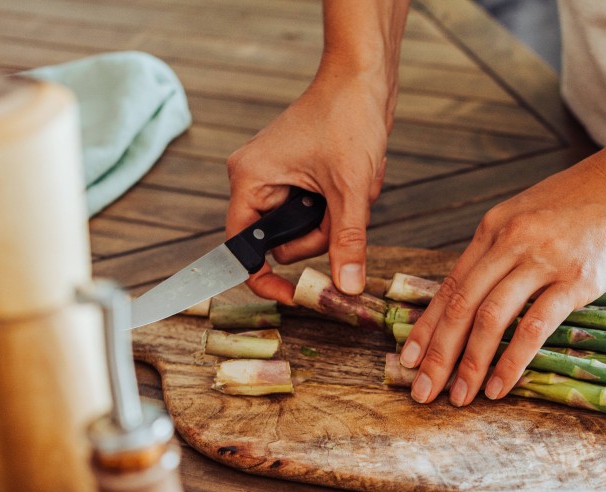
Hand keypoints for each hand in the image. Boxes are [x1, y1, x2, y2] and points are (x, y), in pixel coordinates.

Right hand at [226, 70, 389, 302]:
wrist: (364, 79)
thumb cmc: (347, 118)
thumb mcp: (350, 190)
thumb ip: (346, 242)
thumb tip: (347, 288)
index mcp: (250, 180)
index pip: (242, 249)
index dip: (264, 279)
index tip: (294, 297)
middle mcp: (256, 180)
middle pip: (283, 243)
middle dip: (319, 234)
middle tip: (343, 206)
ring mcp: (277, 179)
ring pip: (305, 230)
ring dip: (334, 219)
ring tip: (352, 184)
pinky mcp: (298, 177)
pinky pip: (317, 211)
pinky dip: (339, 204)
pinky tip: (353, 179)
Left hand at [398, 146, 605, 405]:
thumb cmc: (593, 197)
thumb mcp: (534, 213)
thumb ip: (507, 249)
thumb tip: (485, 293)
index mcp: (495, 226)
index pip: (450, 286)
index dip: (426, 327)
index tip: (409, 359)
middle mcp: (511, 241)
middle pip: (461, 306)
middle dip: (437, 354)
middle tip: (423, 392)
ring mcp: (543, 259)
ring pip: (490, 318)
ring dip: (470, 363)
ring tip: (460, 397)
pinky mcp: (577, 278)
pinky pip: (534, 326)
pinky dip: (512, 361)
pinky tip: (500, 386)